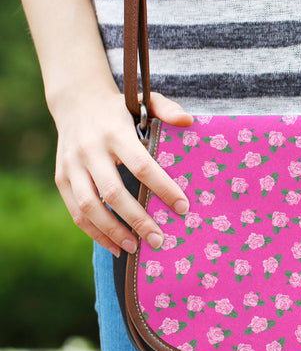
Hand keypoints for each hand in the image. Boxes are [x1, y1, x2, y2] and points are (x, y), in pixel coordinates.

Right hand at [53, 88, 193, 257]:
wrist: (76, 102)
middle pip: (113, 191)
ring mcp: (71, 165)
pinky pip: (75, 211)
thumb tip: (189, 121)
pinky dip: (94, 232)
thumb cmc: (119, 109)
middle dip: (137, 220)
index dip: (162, 188)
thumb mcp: (144, 101)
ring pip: (89, 206)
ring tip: (135, 248)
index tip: (182, 208)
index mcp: (114, 132)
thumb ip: (167, 109)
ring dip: (112, 232)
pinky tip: (115, 246)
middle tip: (159, 240)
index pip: (141, 165)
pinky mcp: (61, 178)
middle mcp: (90, 150)